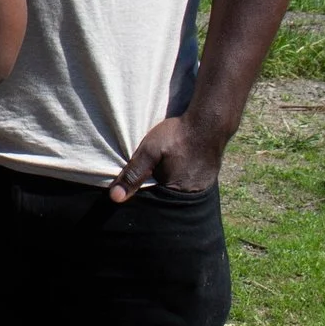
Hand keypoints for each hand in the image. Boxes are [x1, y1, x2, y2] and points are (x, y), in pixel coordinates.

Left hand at [110, 112, 227, 201]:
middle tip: (155, 172)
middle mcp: (192, 195)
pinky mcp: (209, 178)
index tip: (138, 185)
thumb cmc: (178, 135)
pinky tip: (179, 167)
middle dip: (157, 190)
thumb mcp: (149, 151)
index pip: (154, 203)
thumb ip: (133, 174)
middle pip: (168, 199)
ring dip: (171, 183)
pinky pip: (191, 184)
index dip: (144, 195)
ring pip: (179, 191)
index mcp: (176, 193)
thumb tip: (115, 197)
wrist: (209, 121)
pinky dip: (182, 178)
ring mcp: (203, 187)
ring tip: (166, 169)